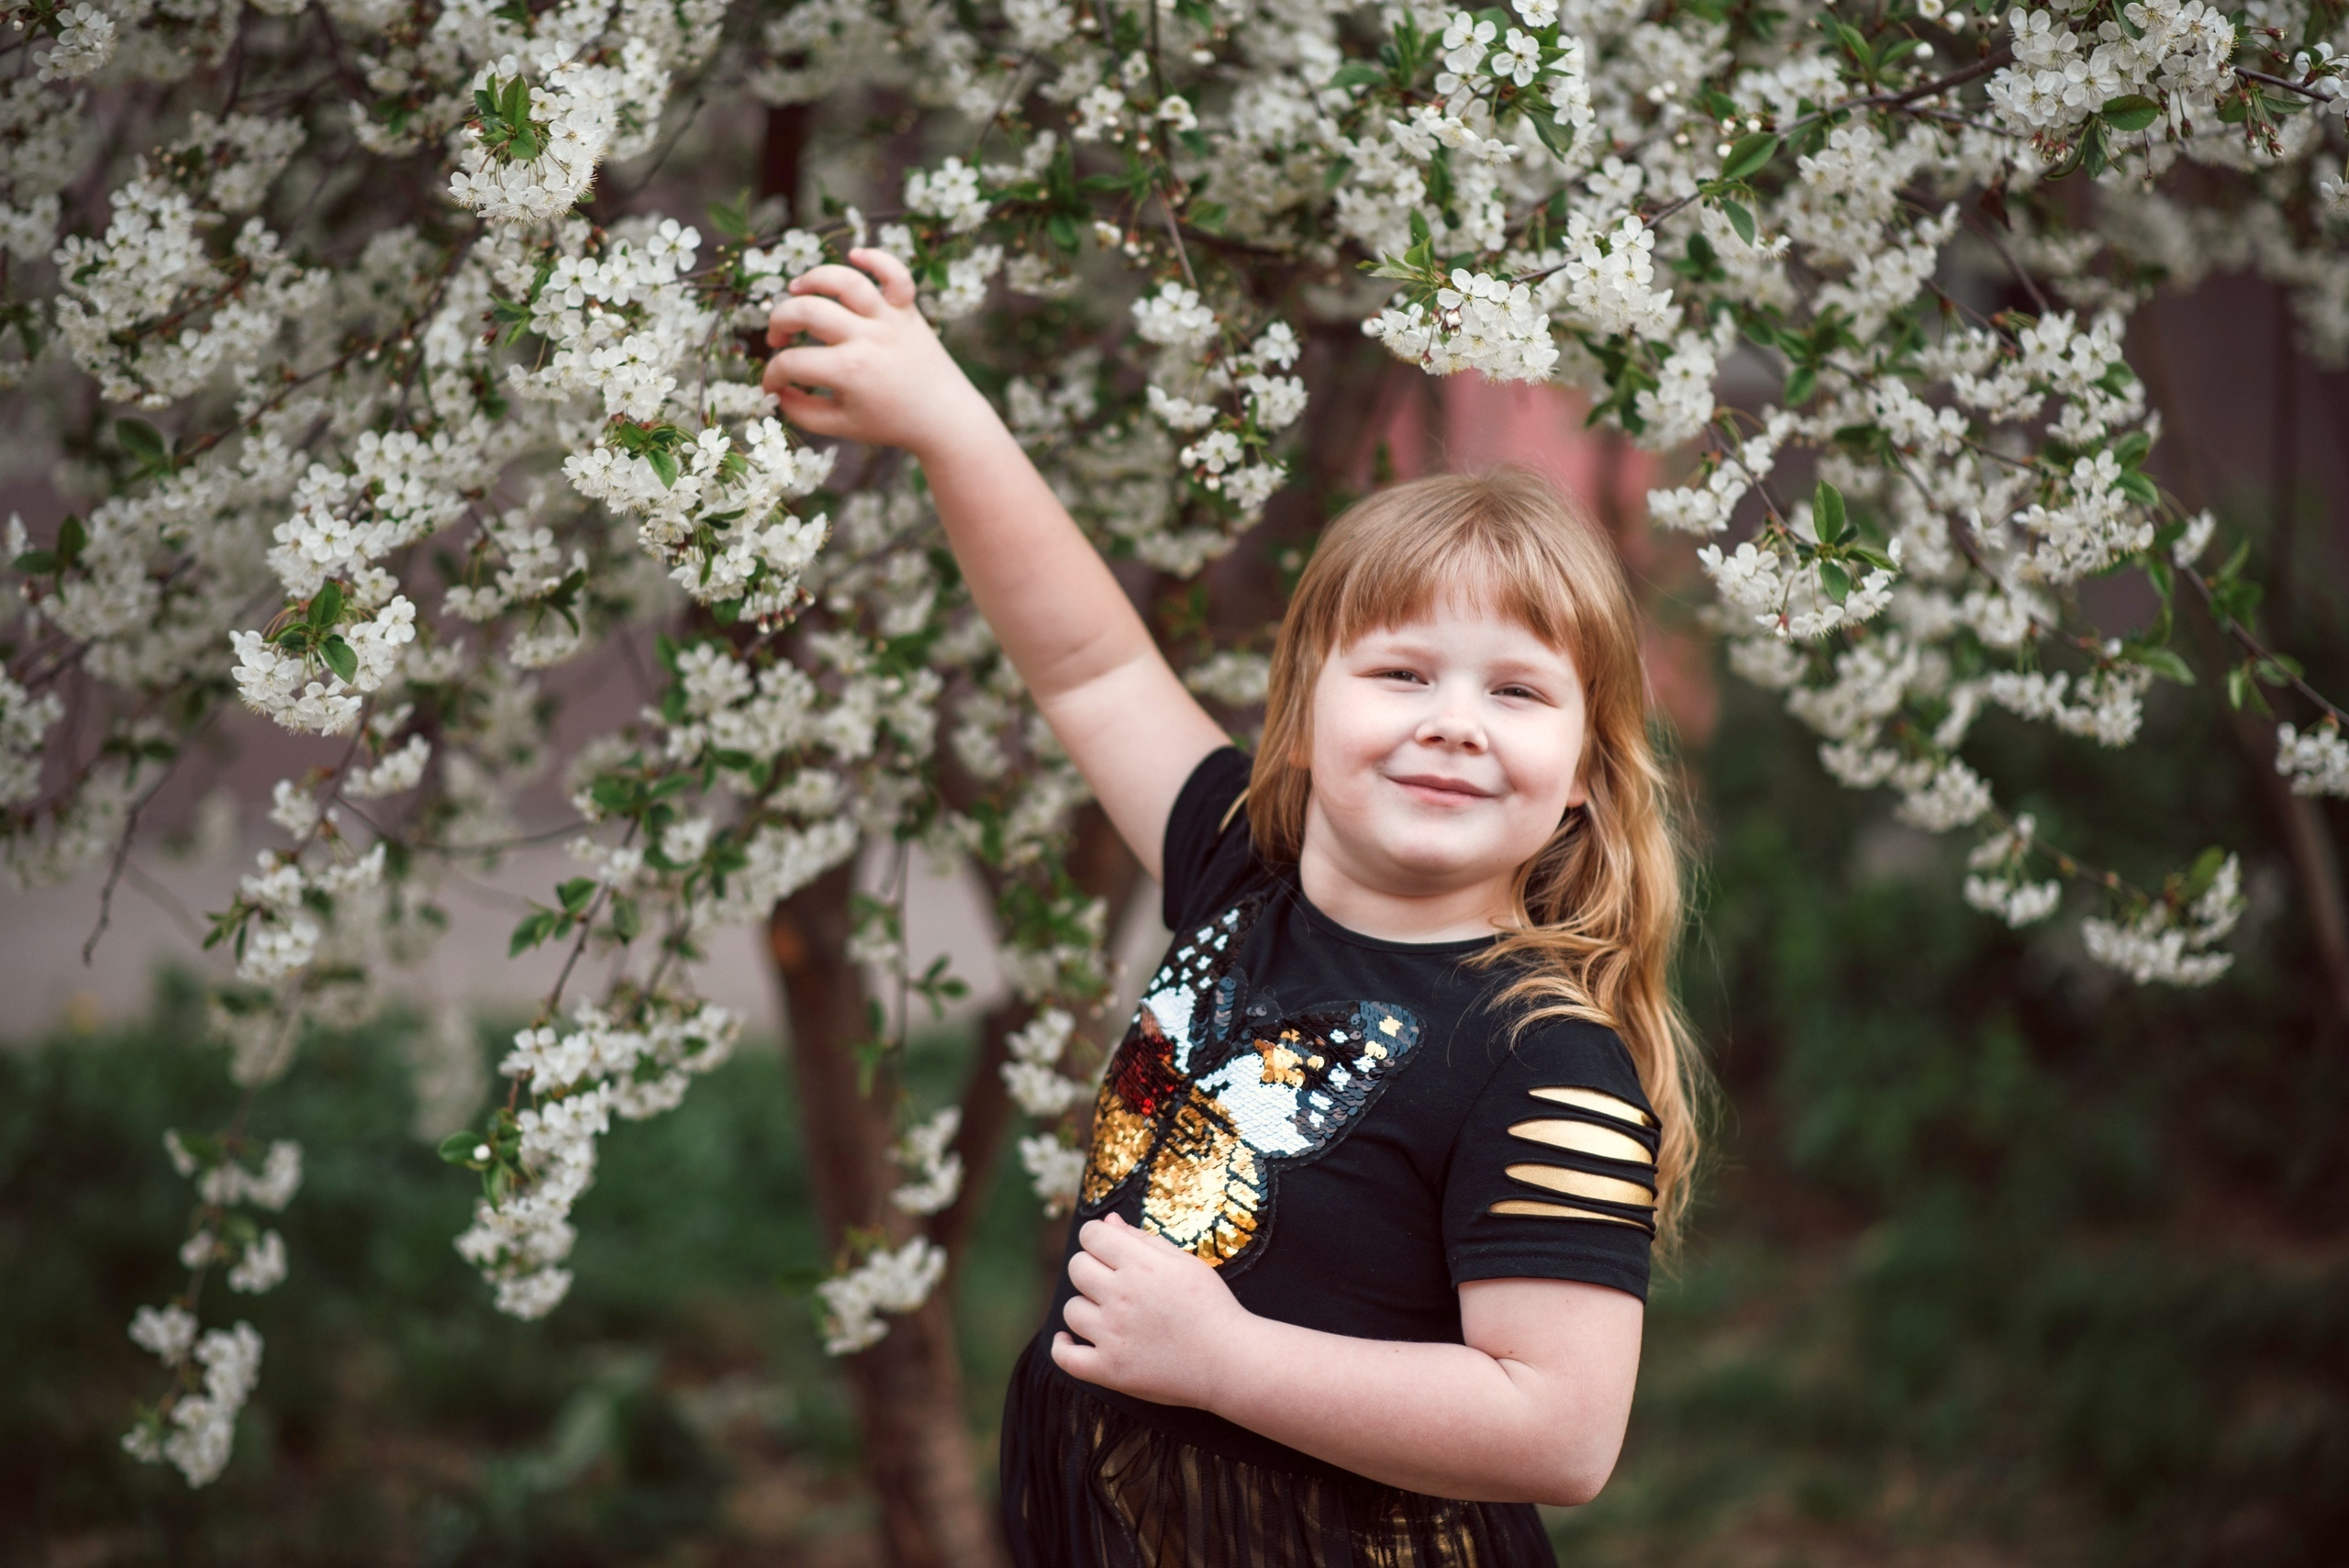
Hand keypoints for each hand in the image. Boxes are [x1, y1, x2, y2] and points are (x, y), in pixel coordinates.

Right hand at [760, 248, 995, 456]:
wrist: (945, 418)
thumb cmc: (891, 423)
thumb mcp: (842, 426)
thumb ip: (802, 412)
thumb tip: (777, 391)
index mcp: (850, 371)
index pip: (792, 363)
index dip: (772, 375)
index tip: (773, 384)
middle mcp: (868, 338)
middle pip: (808, 311)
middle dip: (779, 322)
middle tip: (778, 339)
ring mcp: (890, 320)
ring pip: (846, 281)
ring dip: (813, 279)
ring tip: (797, 290)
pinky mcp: (909, 311)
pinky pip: (896, 274)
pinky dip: (877, 258)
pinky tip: (855, 255)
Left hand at [1051, 1213, 1254, 1409]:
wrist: (1229, 1359)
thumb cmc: (1211, 1306)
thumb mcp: (1184, 1262)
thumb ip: (1143, 1239)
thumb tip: (1108, 1220)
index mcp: (1141, 1265)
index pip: (1091, 1235)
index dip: (1098, 1239)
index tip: (1108, 1251)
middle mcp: (1121, 1296)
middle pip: (1077, 1268)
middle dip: (1091, 1268)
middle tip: (1112, 1282)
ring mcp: (1113, 1335)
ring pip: (1071, 1309)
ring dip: (1086, 1307)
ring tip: (1108, 1314)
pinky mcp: (1110, 1370)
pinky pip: (1066, 1357)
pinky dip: (1062, 1347)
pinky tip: (1069, 1339)